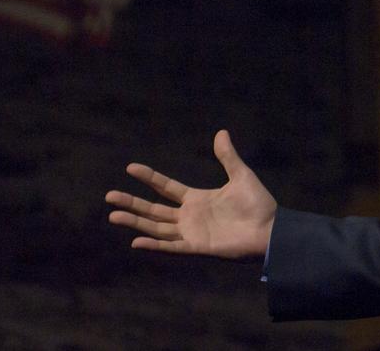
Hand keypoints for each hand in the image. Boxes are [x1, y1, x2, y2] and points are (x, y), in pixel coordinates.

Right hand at [105, 130, 275, 260]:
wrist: (271, 230)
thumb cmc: (258, 205)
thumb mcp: (241, 175)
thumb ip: (227, 156)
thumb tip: (221, 132)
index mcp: (197, 199)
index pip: (166, 187)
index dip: (148, 177)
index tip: (130, 167)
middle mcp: (189, 216)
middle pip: (153, 209)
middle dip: (131, 202)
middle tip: (109, 196)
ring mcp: (192, 233)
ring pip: (156, 227)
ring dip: (135, 222)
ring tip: (113, 215)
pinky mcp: (198, 247)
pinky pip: (171, 247)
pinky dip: (154, 245)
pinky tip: (136, 242)